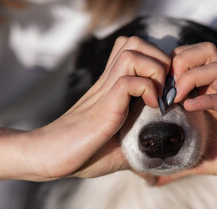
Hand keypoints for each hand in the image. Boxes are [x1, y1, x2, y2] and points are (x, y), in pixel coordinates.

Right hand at [0, 36, 170, 182]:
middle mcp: (109, 81)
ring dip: (155, 70)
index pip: (135, 50)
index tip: (166, 88)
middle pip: (135, 42)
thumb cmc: (83, 153)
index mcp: (112, 86)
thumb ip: (139, 142)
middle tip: (164, 88)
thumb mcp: (120, 147)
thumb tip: (160, 153)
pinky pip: (128, 80)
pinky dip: (147, 89)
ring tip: (157, 95)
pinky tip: (149, 106)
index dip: (157, 60)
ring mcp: (105, 90)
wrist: (50, 157)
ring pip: (133, 52)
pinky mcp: (104, 105)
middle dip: (159, 60)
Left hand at [156, 42, 216, 184]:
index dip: (168, 67)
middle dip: (177, 63)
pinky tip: (190, 107)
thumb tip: (151, 181)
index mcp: (210, 92)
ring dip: (190, 77)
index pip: (188, 59)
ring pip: (215, 65)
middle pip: (202, 51)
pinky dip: (209, 99)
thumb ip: (178, 164)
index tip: (152, 89)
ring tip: (176, 97)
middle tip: (164, 88)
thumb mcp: (202, 159)